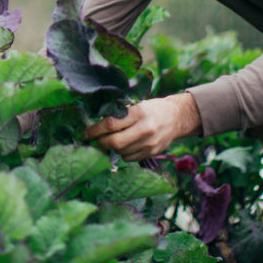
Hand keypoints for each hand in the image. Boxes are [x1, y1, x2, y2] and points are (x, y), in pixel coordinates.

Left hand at [83, 92, 201, 161]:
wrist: (176, 117)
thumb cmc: (151, 108)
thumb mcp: (136, 104)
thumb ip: (119, 113)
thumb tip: (96, 123)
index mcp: (139, 112)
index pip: (111, 124)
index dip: (95, 130)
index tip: (86, 133)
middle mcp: (146, 128)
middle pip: (115, 142)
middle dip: (101, 142)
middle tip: (95, 139)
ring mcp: (150, 143)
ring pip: (121, 152)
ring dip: (111, 148)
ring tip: (110, 140)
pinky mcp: (152, 153)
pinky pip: (130, 158)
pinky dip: (122, 154)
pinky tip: (123, 145)